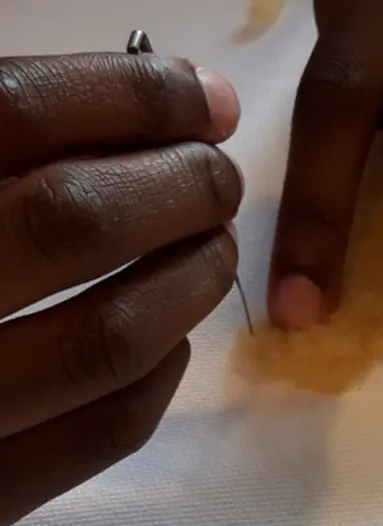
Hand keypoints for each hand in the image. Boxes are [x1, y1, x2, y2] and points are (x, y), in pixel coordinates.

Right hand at [0, 53, 242, 525]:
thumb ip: (2, 136)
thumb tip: (168, 94)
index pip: (14, 111)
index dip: (135, 95)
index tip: (207, 98)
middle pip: (74, 222)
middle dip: (183, 185)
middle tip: (219, 175)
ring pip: (109, 338)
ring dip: (193, 278)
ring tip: (214, 244)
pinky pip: (105, 431)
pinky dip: (164, 373)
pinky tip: (176, 337)